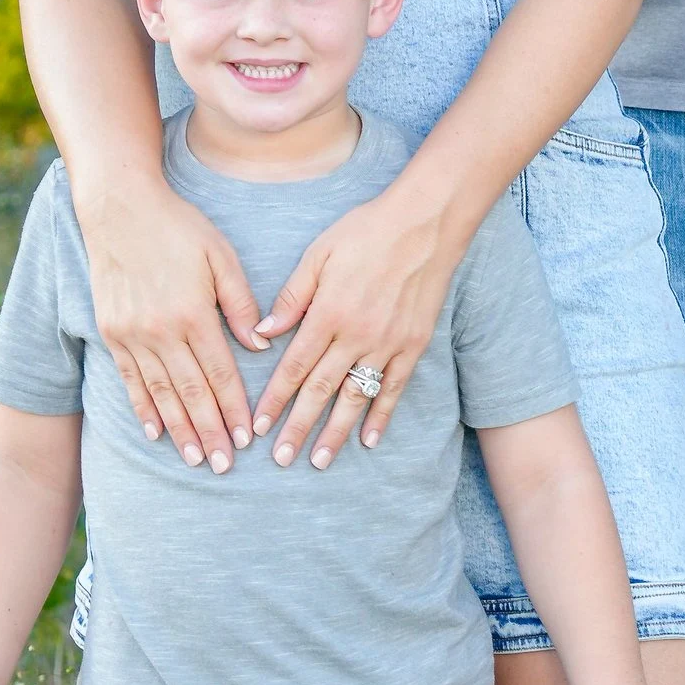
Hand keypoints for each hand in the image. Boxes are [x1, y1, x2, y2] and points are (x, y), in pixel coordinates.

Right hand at [74, 171, 261, 469]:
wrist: (119, 208)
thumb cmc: (179, 227)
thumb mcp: (221, 256)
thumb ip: (242, 302)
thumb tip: (261, 344)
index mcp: (193, 313)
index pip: (219, 374)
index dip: (234, 409)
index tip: (247, 438)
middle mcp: (161, 331)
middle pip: (191, 392)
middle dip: (211, 432)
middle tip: (225, 466)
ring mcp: (132, 335)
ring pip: (160, 393)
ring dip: (179, 430)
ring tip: (196, 459)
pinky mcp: (111, 332)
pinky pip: (129, 380)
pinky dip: (142, 409)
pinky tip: (154, 432)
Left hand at [249, 158, 469, 467]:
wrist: (425, 223)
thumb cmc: (367, 231)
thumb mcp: (319, 254)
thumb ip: (291, 296)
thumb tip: (263, 333)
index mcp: (327, 313)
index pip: (293, 367)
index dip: (275, 400)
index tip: (259, 427)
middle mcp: (355, 335)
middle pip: (320, 391)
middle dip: (298, 428)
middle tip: (282, 459)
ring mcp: (387, 343)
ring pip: (356, 397)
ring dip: (336, 432)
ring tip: (320, 461)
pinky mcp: (414, 344)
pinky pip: (394, 388)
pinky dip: (382, 415)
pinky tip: (370, 440)